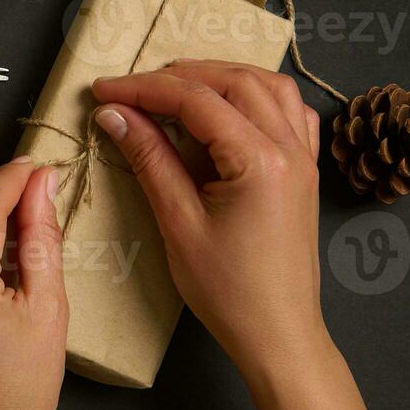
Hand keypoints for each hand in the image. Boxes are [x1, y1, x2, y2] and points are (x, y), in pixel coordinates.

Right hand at [91, 60, 327, 377]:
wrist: (277, 333)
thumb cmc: (227, 290)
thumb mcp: (178, 223)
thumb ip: (149, 159)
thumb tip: (114, 114)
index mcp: (258, 161)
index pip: (195, 100)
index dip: (143, 88)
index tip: (104, 91)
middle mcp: (289, 148)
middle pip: (233, 81)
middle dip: (178, 76)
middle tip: (131, 89)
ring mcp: (303, 156)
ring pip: (266, 86)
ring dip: (219, 77)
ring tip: (174, 89)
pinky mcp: (304, 170)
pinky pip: (289, 110)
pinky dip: (256, 95)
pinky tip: (228, 108)